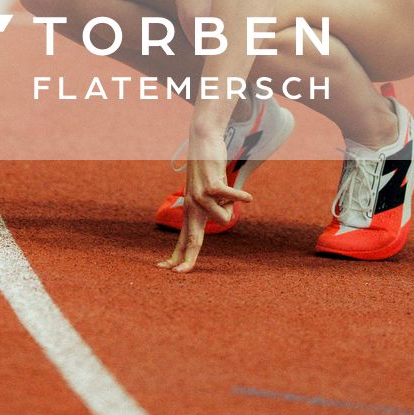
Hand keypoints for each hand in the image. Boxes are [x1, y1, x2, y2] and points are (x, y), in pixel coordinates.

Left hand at [157, 133, 251, 275]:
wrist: (203, 140)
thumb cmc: (208, 167)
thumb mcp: (207, 191)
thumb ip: (211, 206)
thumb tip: (223, 220)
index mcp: (191, 211)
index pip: (183, 239)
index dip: (176, 256)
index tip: (164, 270)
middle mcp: (192, 207)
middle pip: (192, 240)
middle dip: (187, 260)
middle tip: (179, 274)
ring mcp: (200, 197)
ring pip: (224, 218)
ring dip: (232, 204)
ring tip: (226, 189)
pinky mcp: (211, 186)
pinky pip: (231, 198)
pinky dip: (241, 196)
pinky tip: (248, 197)